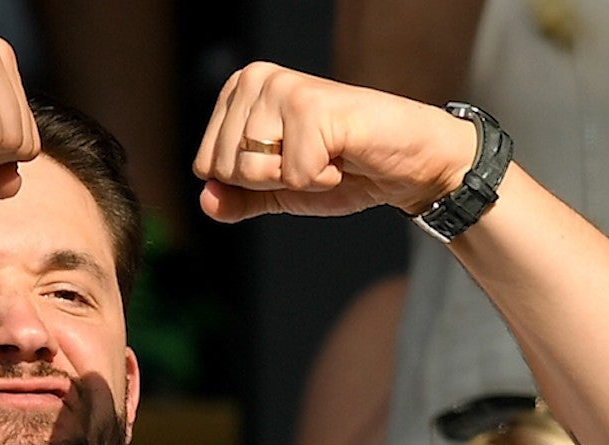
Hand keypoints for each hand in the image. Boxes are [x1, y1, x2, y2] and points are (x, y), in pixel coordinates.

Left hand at [192, 63, 477, 222]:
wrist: (403, 163)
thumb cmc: (343, 168)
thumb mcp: (279, 190)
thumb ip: (237, 198)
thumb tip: (205, 200)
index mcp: (239, 91)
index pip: (205, 166)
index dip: (251, 182)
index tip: (289, 161)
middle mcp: (256, 79)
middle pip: (225, 169)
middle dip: (272, 182)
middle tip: (312, 158)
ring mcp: (283, 89)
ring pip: (254, 172)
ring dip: (298, 180)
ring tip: (327, 153)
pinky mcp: (312, 108)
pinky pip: (295, 177)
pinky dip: (323, 180)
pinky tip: (343, 154)